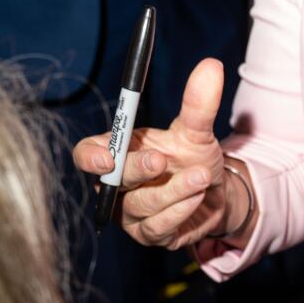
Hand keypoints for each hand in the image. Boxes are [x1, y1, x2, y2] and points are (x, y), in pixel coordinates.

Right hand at [73, 59, 241, 247]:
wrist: (217, 194)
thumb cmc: (193, 159)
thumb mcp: (196, 131)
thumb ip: (198, 103)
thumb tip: (212, 67)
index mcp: (116, 153)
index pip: (86, 155)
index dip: (91, 157)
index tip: (107, 155)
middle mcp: (117, 186)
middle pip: (110, 182)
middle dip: (137, 171)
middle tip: (161, 160)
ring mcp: (132, 214)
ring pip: (140, 206)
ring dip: (172, 191)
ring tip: (201, 177)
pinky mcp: (152, 235)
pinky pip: (158, 227)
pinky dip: (179, 211)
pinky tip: (198, 196)